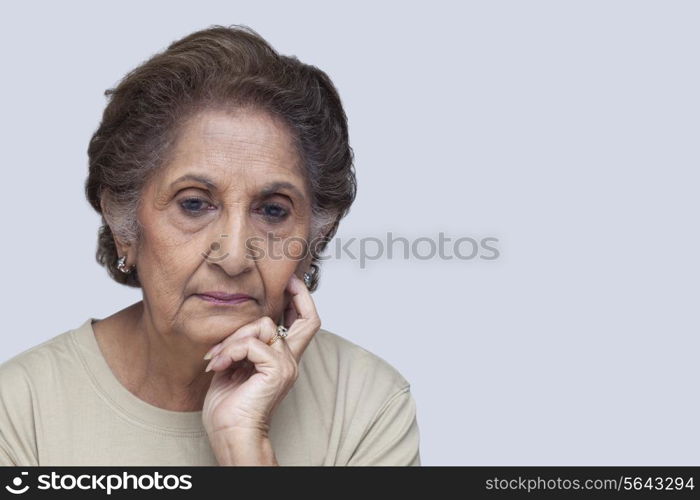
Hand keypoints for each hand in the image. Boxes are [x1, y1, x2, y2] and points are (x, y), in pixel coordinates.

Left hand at [201, 273, 320, 463]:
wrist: (230, 435)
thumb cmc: (228, 408)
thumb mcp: (233, 367)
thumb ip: (242, 346)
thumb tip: (237, 325)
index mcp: (281, 359)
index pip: (302, 324)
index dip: (299, 299)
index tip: (289, 283)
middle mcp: (289, 360)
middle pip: (309, 318)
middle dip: (298, 294)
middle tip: (286, 282)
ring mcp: (286, 365)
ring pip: (264, 325)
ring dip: (234, 337)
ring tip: (218, 357)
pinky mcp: (277, 370)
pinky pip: (252, 344)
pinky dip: (231, 351)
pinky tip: (220, 366)